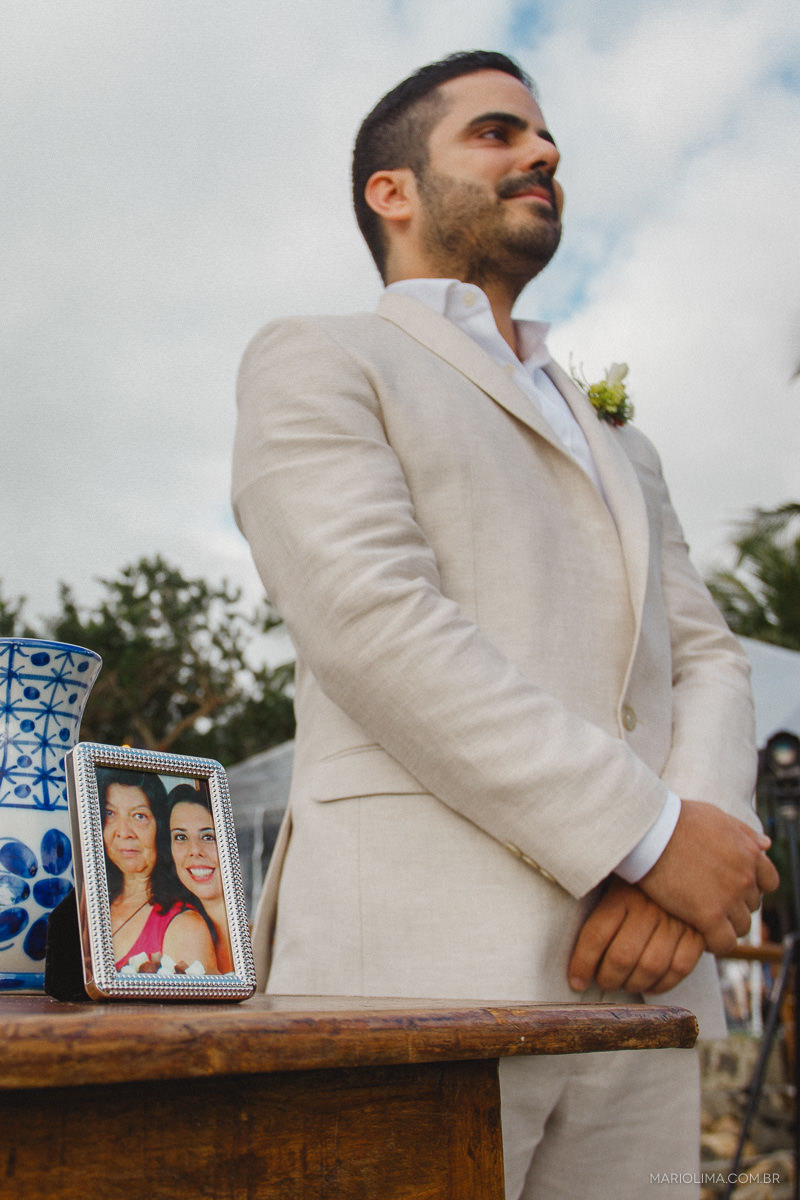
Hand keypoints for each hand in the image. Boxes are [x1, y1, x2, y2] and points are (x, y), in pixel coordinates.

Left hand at [569, 877, 705, 995]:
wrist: (676, 861)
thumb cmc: (636, 879)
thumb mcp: (613, 882)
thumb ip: (596, 910)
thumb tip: (578, 953)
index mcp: (622, 893)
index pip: (596, 936)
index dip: (583, 964)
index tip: (576, 980)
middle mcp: (648, 908)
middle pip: (622, 957)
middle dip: (607, 978)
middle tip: (602, 981)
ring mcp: (675, 921)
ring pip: (650, 968)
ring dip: (632, 984)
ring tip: (623, 983)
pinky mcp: (698, 933)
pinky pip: (680, 968)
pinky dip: (662, 984)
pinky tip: (649, 984)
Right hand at [637, 800, 778, 955]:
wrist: (651, 830)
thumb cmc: (677, 819)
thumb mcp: (717, 816)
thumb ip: (744, 833)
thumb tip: (767, 845)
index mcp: (750, 853)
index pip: (769, 882)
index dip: (752, 887)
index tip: (732, 887)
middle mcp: (745, 877)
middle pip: (751, 905)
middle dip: (735, 904)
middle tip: (711, 901)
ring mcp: (728, 897)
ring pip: (741, 927)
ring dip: (726, 925)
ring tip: (704, 920)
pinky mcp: (708, 916)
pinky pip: (724, 943)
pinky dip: (715, 944)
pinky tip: (700, 936)